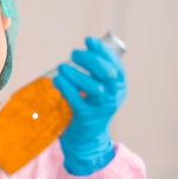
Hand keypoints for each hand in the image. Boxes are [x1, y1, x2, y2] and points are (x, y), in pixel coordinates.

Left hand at [52, 36, 126, 175]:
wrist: (88, 138)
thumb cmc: (91, 107)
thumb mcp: (99, 90)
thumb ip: (95, 73)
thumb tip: (83, 50)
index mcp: (119, 87)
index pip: (116, 65)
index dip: (103, 51)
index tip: (88, 40)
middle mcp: (114, 97)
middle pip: (107, 74)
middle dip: (90, 59)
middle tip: (73, 53)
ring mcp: (101, 108)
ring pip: (93, 87)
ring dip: (76, 74)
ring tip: (62, 67)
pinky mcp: (86, 117)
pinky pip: (76, 100)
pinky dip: (66, 87)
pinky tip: (57, 80)